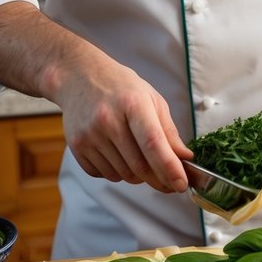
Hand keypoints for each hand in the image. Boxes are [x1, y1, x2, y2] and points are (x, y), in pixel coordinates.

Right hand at [53, 52, 192, 194]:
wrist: (79, 77)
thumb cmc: (121, 87)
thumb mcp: (151, 99)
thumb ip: (169, 131)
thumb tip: (185, 158)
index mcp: (133, 104)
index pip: (153, 143)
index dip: (169, 167)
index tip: (181, 184)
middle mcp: (108, 120)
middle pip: (139, 166)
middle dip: (159, 179)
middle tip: (170, 182)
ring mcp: (90, 135)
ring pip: (123, 175)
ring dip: (138, 176)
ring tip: (140, 157)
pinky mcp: (77, 147)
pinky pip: (104, 175)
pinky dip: (118, 172)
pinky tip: (118, 154)